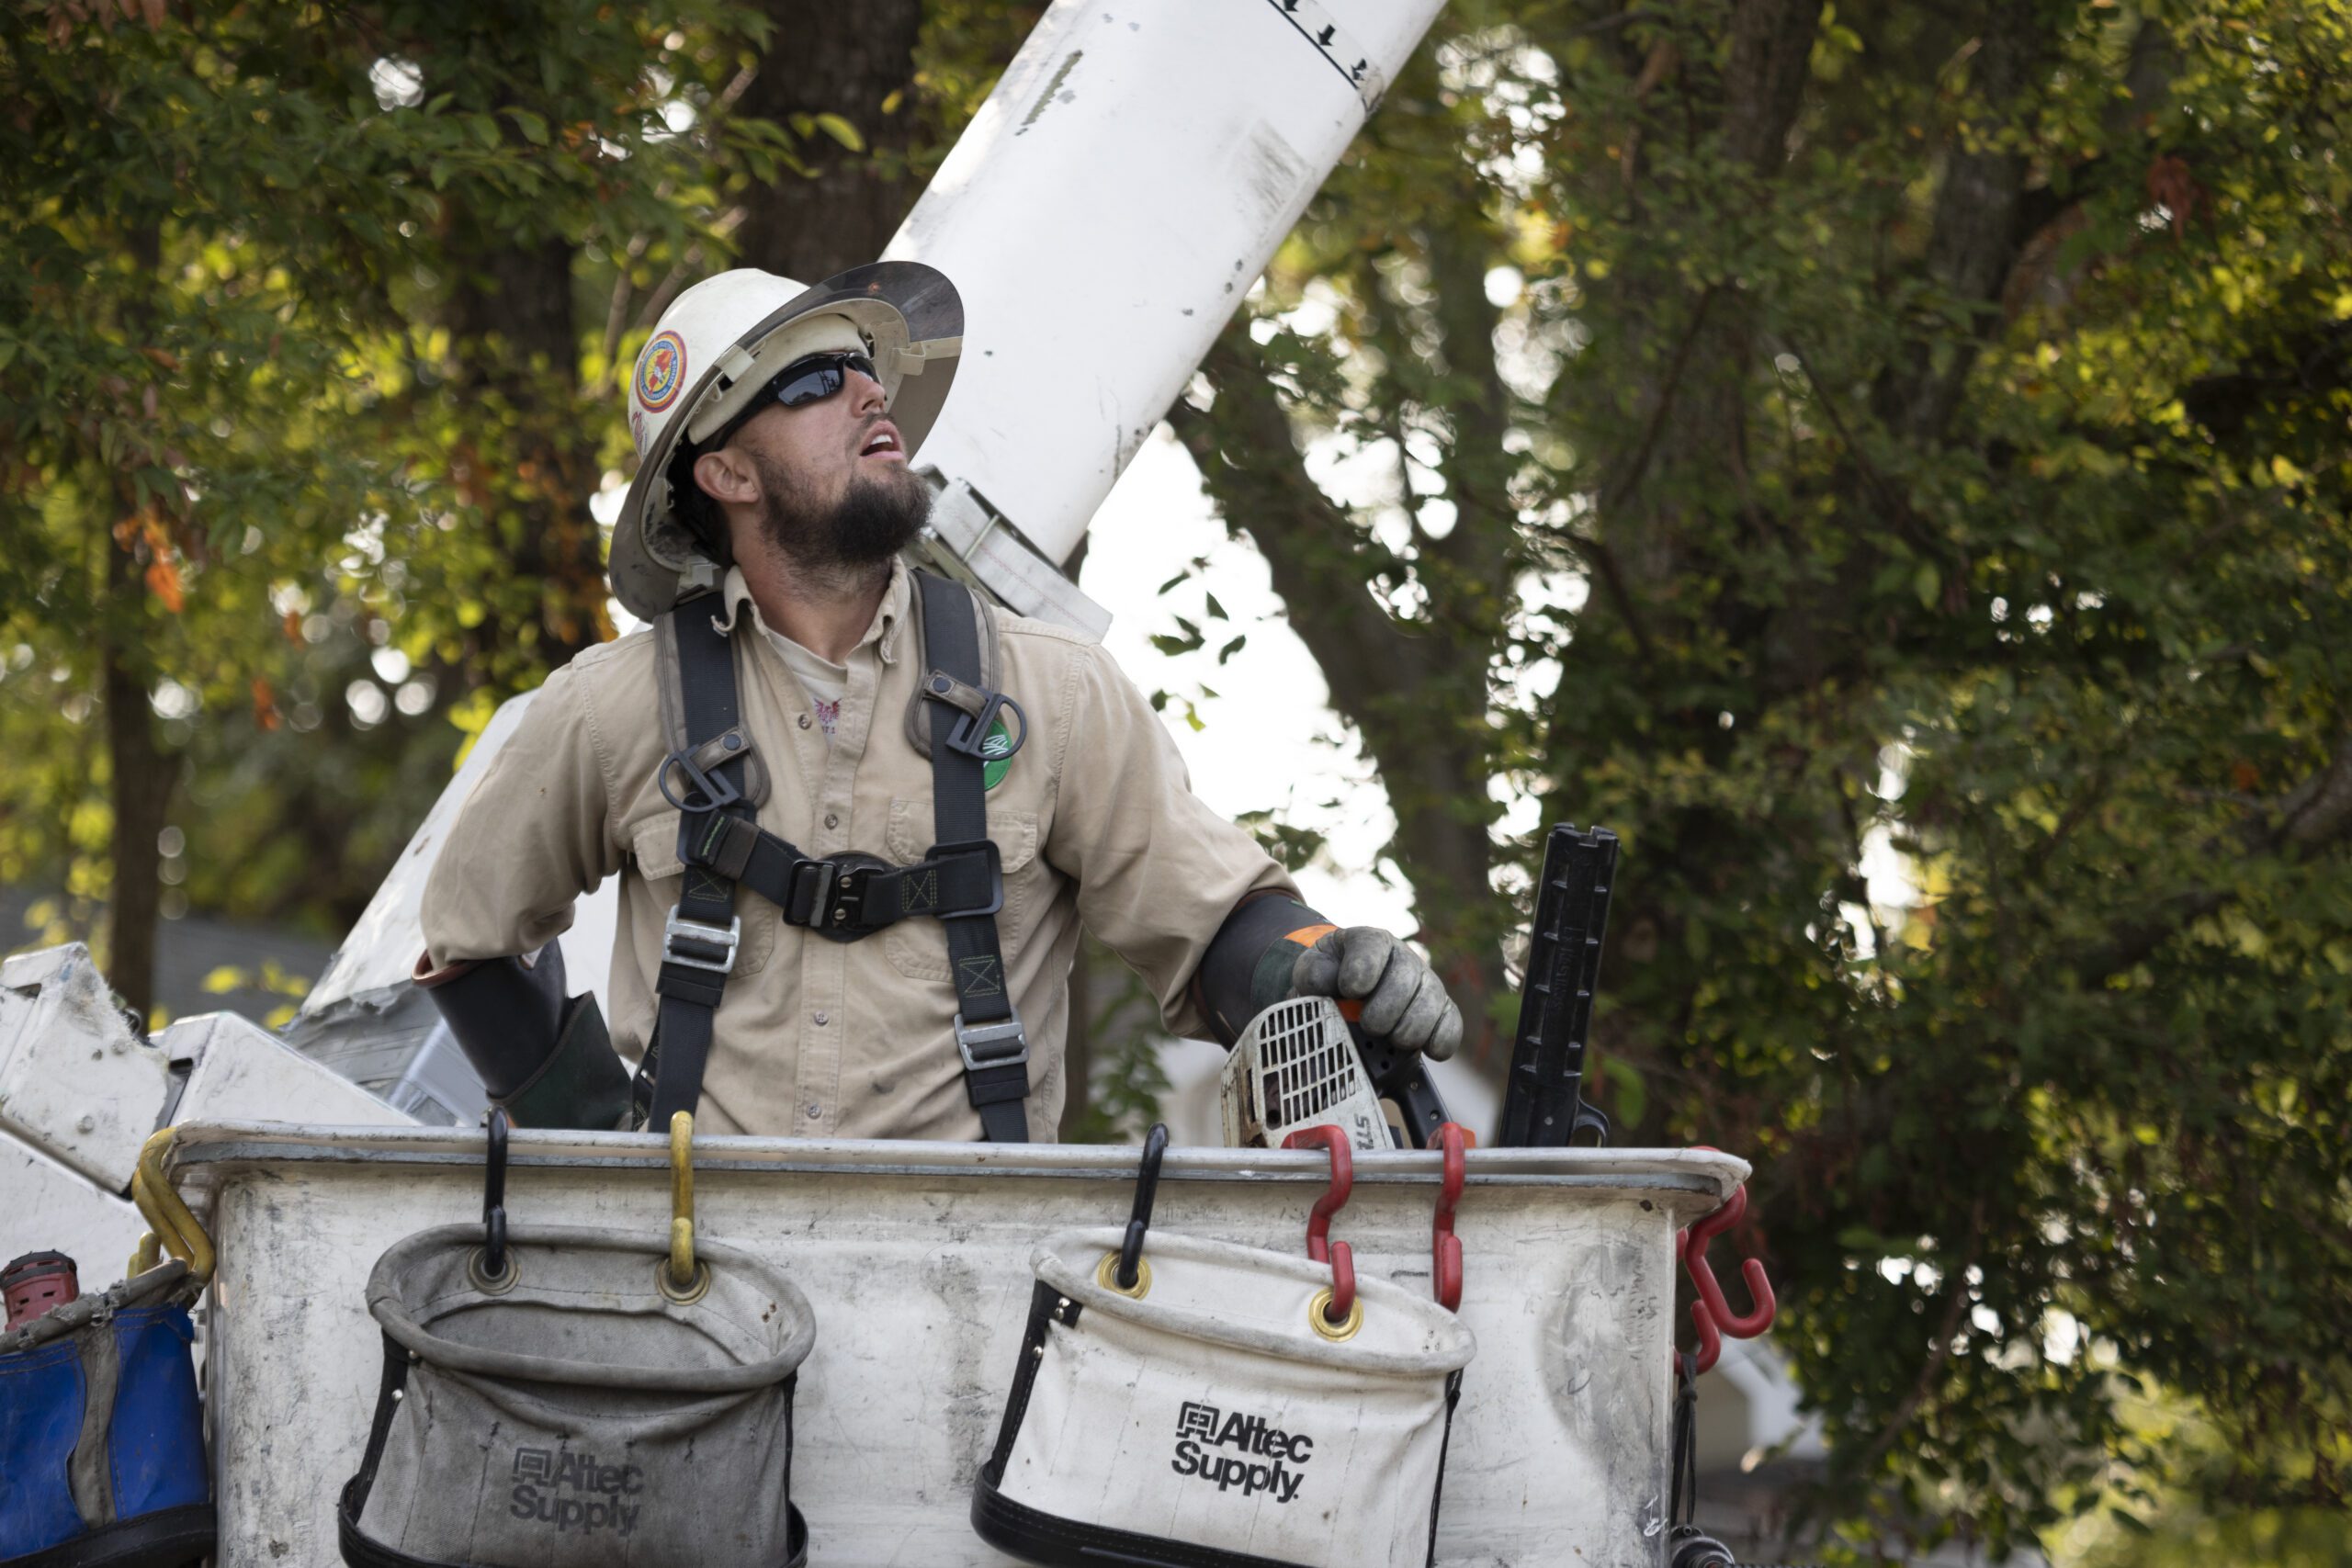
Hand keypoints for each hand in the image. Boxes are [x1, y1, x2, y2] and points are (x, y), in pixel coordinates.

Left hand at [1290, 927, 1461, 1060]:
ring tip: (1391, 1040)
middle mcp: (1403, 958)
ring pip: (1432, 1001)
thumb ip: (1313, 974)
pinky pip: (1451, 1023)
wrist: (1345, 995)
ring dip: (1410, 1027)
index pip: (1371, 946)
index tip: (1350, 990)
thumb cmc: (1329, 980)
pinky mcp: (1441, 1009)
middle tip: (1370, 1025)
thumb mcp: (1313, 971)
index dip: (1362, 970)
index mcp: (1369, 942)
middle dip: (1386, 1008)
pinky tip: (1428, 1051)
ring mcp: (1425, 983)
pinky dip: (1442, 1039)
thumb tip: (1327, 985)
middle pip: (1406, 976)